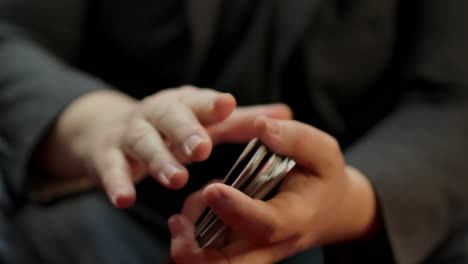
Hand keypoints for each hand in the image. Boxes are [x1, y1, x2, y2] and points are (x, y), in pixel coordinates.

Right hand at [38, 86, 291, 207]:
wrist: (108, 128)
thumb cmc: (171, 126)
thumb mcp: (205, 120)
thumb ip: (243, 120)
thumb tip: (286, 114)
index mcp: (184, 104)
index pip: (199, 102)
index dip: (212, 104)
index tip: (227, 105)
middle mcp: (157, 114)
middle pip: (170, 118)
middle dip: (185, 132)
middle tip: (202, 148)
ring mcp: (131, 133)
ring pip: (144, 143)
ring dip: (158, 160)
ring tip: (176, 179)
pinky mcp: (107, 155)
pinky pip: (111, 168)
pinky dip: (117, 183)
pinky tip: (124, 199)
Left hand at [169, 117, 379, 262]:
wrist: (328, 212)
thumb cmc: (323, 180)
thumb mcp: (322, 153)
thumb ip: (296, 138)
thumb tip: (262, 126)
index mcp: (293, 220)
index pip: (264, 224)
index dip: (236, 210)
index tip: (211, 188)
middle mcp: (269, 245)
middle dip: (196, 254)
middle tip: (177, 222)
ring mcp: (252, 251)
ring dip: (187, 244)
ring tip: (186, 211)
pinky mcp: (238, 249)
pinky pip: (207, 254)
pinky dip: (190, 238)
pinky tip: (192, 211)